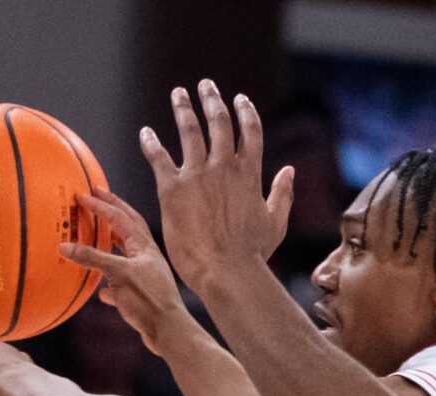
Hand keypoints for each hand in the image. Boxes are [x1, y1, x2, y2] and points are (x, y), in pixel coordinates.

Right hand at [60, 188, 188, 354]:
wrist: (168, 331)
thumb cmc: (149, 299)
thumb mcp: (119, 274)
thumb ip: (92, 259)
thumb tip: (65, 246)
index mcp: (143, 246)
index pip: (119, 217)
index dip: (101, 205)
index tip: (83, 195)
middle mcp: (146, 256)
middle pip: (128, 227)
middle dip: (112, 210)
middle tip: (97, 197)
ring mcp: (145, 275)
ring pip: (125, 253)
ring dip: (111, 242)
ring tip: (97, 235)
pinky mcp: (141, 296)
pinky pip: (122, 284)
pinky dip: (110, 282)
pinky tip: (102, 290)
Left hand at [140, 78, 294, 290]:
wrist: (225, 270)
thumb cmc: (252, 254)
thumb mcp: (275, 223)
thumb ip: (282, 194)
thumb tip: (289, 171)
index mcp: (250, 173)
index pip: (250, 130)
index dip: (245, 111)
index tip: (239, 99)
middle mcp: (224, 166)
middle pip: (219, 122)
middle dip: (212, 99)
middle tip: (205, 85)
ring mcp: (197, 175)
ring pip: (189, 130)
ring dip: (183, 109)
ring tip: (179, 94)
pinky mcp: (171, 188)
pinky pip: (158, 157)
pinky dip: (151, 142)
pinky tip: (146, 132)